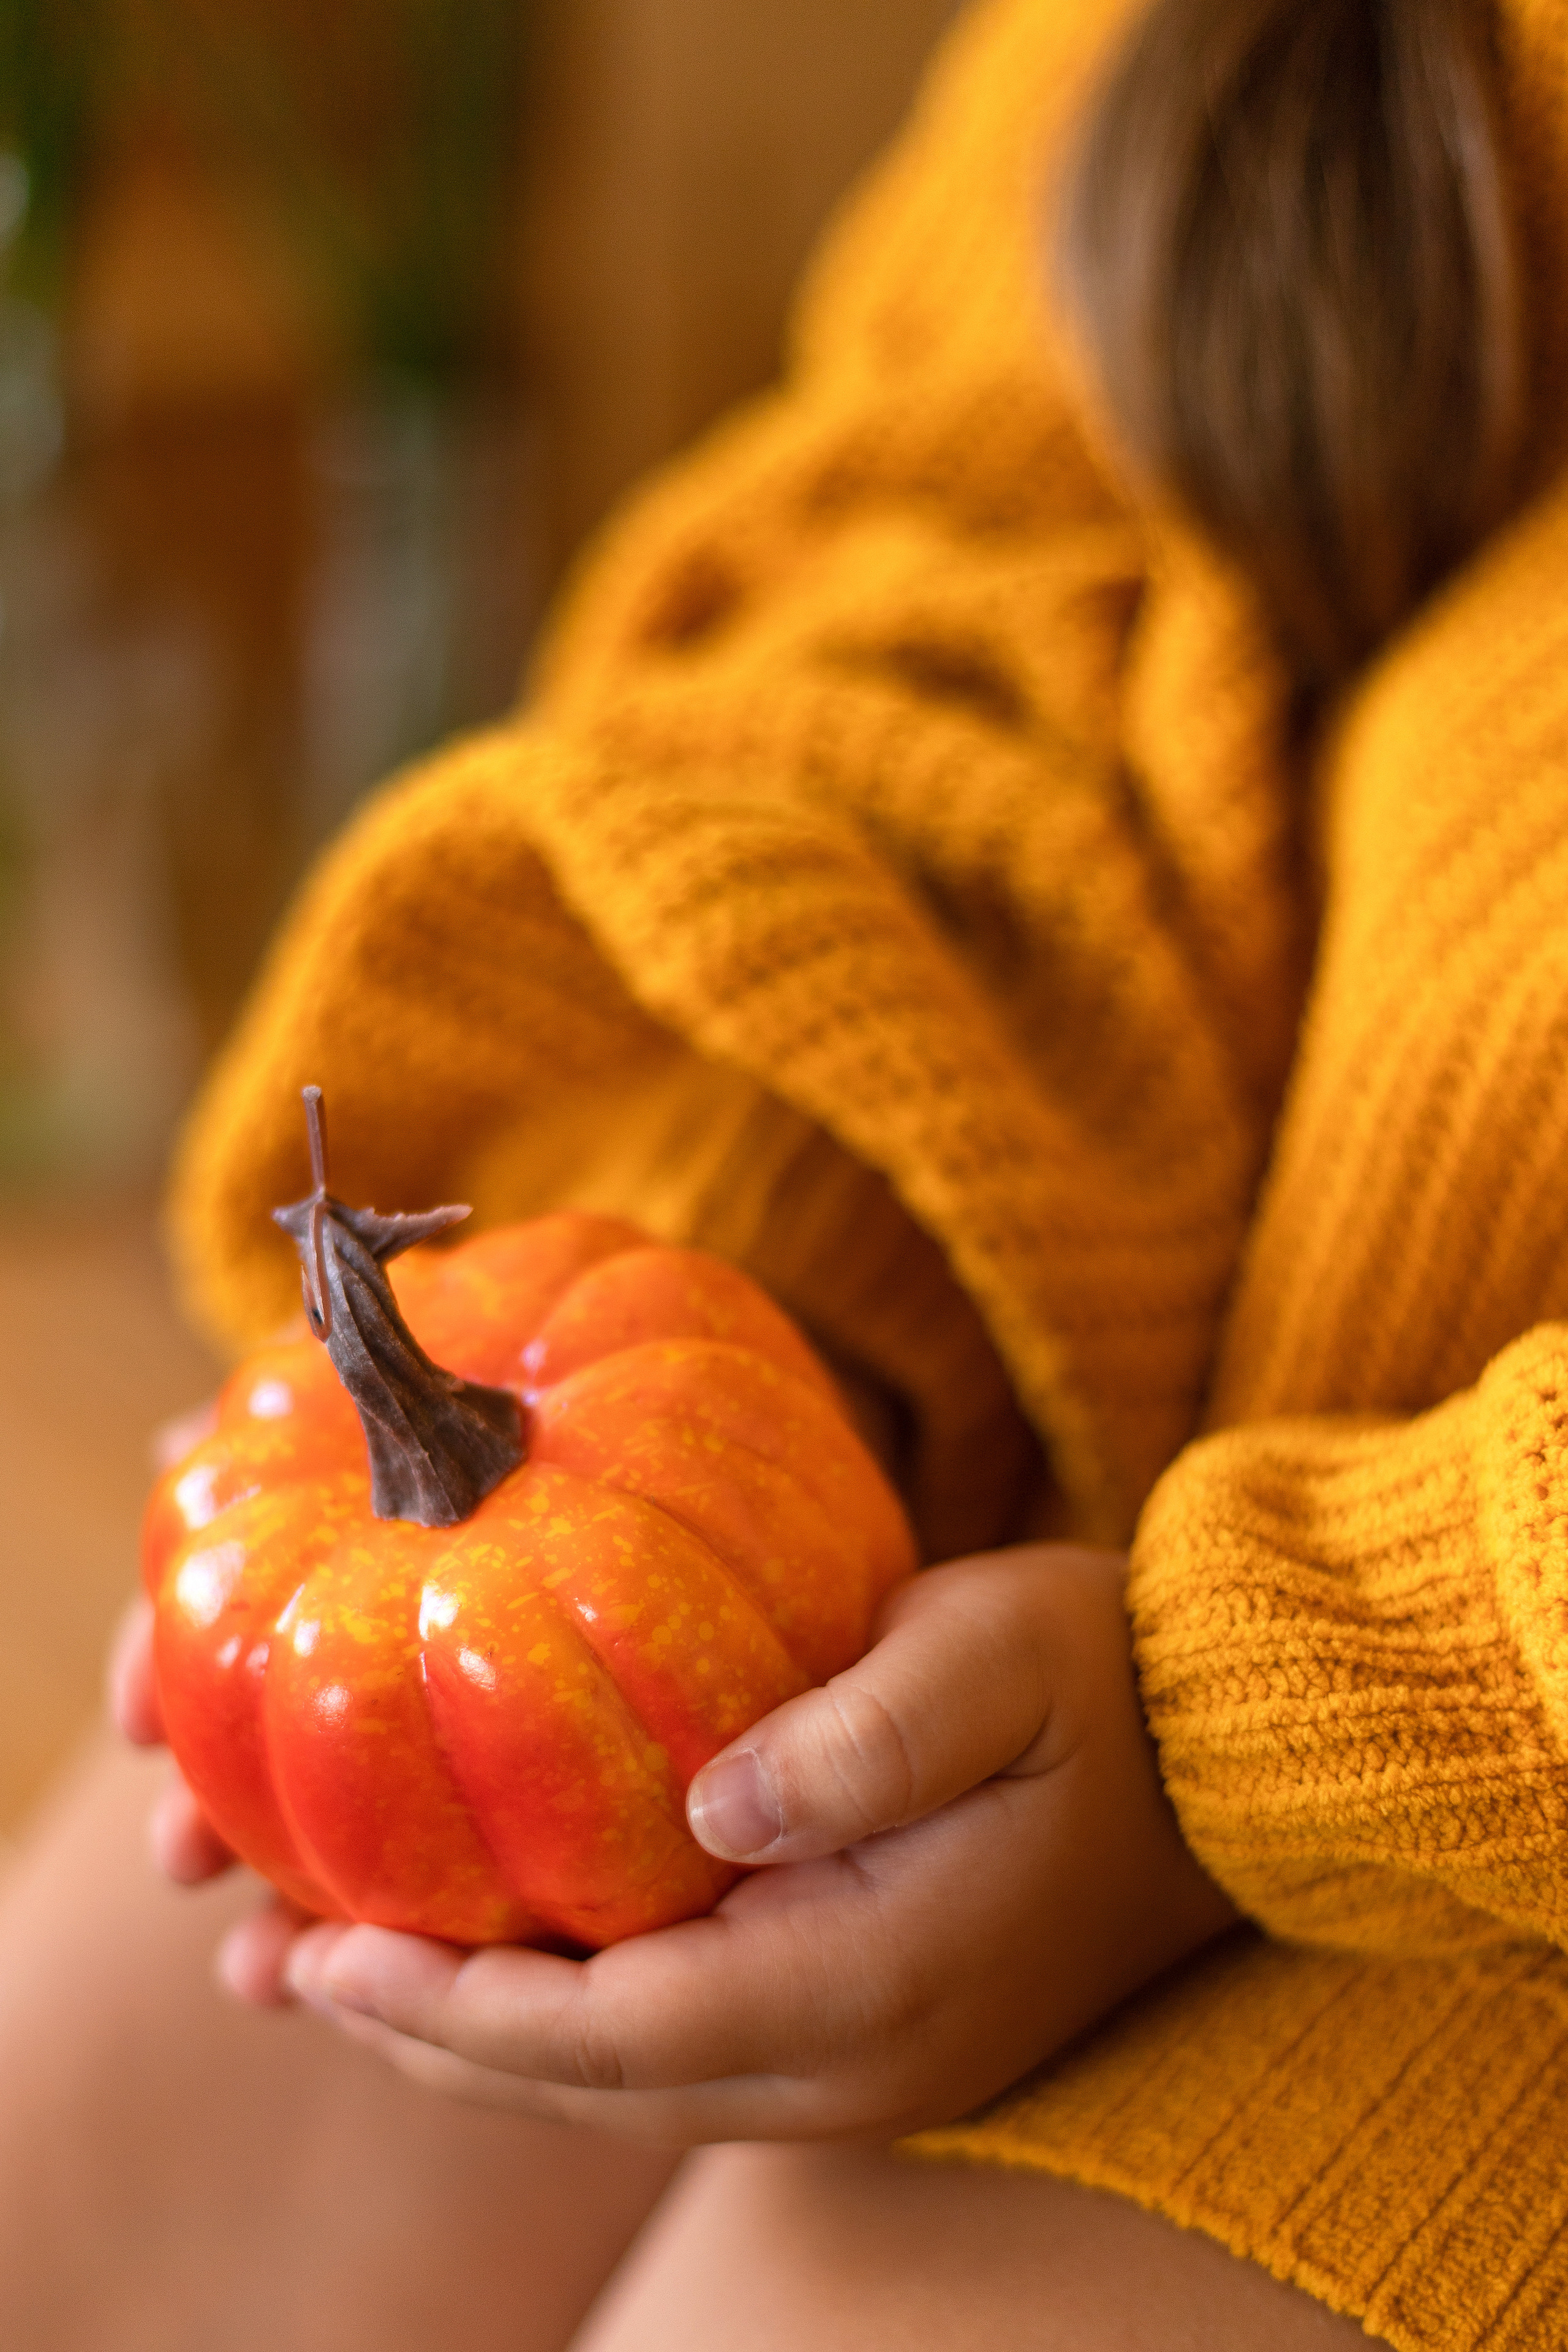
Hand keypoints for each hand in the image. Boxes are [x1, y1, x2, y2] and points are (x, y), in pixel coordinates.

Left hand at [270, 1546, 1236, 2142]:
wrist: (1224, 1762)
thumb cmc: (1104, 1682)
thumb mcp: (998, 1660)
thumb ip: (863, 1733)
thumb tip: (716, 1801)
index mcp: (866, 1982)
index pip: (613, 2030)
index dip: (452, 2008)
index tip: (319, 1955)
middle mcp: (849, 2062)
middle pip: (590, 2081)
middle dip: (425, 2038)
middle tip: (273, 1966)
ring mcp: (859, 2062)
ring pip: (621, 2079)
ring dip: (476, 2038)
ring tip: (330, 1974)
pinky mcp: (860, 2024)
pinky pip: (671, 2044)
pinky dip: (561, 2015)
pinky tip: (493, 1952)